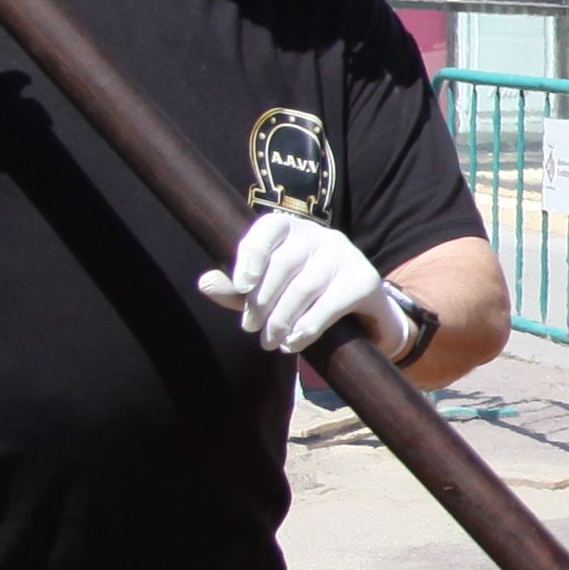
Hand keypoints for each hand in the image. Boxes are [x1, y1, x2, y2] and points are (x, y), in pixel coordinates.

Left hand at [199, 209, 389, 355]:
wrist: (361, 315)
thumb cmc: (302, 297)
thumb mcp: (265, 292)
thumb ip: (235, 290)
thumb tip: (204, 284)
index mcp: (293, 229)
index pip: (270, 226)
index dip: (252, 254)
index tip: (241, 286)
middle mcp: (322, 235)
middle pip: (284, 263)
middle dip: (262, 300)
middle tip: (250, 328)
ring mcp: (346, 254)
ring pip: (305, 287)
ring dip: (281, 319)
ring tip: (269, 342)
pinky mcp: (364, 279)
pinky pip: (330, 305)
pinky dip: (306, 328)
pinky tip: (293, 343)